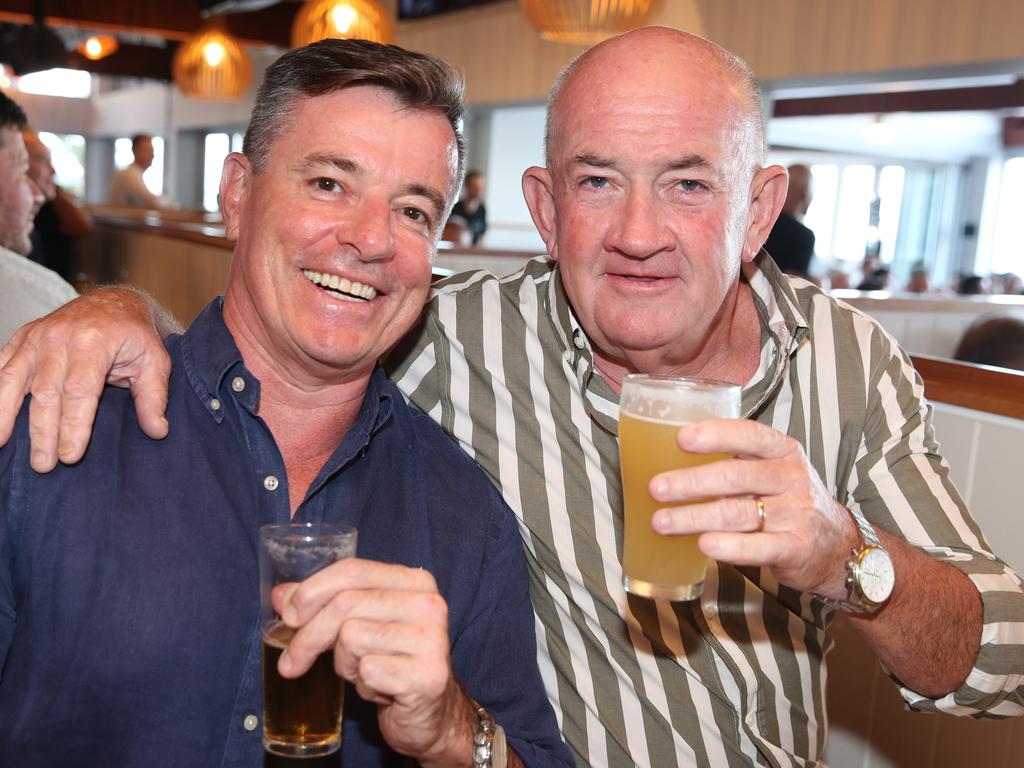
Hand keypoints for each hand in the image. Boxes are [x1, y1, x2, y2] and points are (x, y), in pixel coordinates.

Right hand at [0, 287, 172, 471]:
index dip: (74, 425)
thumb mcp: (154, 362)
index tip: (70, 456)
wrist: (112, 301)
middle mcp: (59, 337)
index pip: (80, 391)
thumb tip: (158, 431)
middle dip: (43, 432)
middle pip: (45, 392)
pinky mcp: (21, 339)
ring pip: (12, 380)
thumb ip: (153, 397)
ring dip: (6, 416)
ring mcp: (35, 337)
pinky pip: (1, 367)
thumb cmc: (134, 335)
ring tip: (1, 445)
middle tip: (43, 465)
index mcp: (94, 342)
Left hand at [272, 559, 474, 766]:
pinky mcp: (427, 675)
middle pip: (346, 604)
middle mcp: (429, 603)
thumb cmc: (393, 662)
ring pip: (351, 638)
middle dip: (309, 635)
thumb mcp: (361, 625)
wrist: (433, 713)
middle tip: (291, 663)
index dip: (312, 590)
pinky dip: (363, 686)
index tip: (287, 616)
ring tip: (366, 672)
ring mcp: (432, 639)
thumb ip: (324, 605)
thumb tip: (281, 596)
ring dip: (345, 664)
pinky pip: (367, 672)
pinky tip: (382, 689)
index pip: (353, 570)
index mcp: (416, 581)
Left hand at [648, 419, 857, 597]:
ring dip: (695, 517)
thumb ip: (736, 460)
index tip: (681, 438)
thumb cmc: (789, 501)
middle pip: (735, 476)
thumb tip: (669, 454)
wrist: (839, 546)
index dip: (715, 435)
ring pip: (738, 513)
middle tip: (656, 488)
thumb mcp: (773, 470)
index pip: (749, 435)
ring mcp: (796, 514)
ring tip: (661, 521)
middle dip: (692, 482)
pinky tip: (703, 545)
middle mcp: (791, 478)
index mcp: (782, 451)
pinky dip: (729, 547)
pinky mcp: (796, 549)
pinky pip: (759, 547)